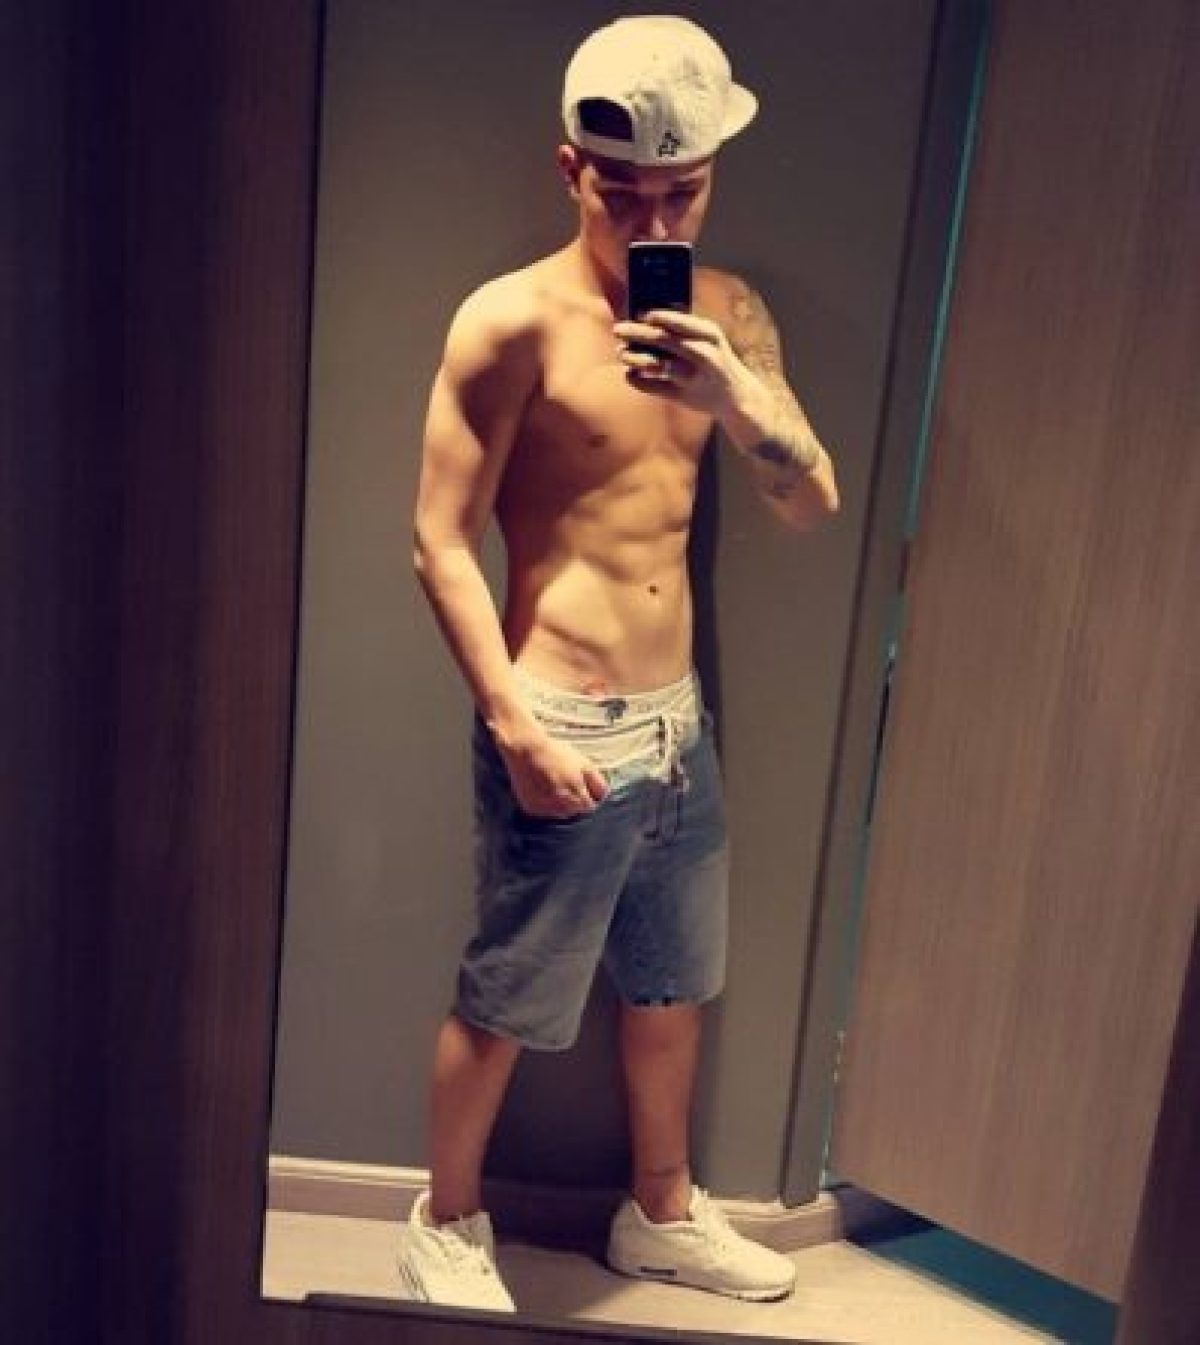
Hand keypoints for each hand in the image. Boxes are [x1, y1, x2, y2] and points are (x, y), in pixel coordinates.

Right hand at [498, 727, 608, 818]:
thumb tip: (603, 796)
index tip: (586, 790)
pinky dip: (548, 805)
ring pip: (562, 813)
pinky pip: (546, 812)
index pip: (590, 806)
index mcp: (576, 792)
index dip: (590, 797)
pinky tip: (545, 790)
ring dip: (563, 805)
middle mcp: (561, 803)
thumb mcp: (583, 762)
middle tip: (570, 787)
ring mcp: (546, 807)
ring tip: (557, 787)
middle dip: (577, 802)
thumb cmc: (557, 753)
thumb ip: (597, 782)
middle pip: (576, 811)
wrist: (525, 749)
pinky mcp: (533, 808)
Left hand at [613, 309, 758, 417]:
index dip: (658, 317)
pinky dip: (639, 381)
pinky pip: (655, 388)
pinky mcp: (684, 397)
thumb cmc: (716, 361)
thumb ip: (685, 329)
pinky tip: (630, 375)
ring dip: (635, 357)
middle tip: (618, 329)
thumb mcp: (710, 339)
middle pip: (664, 340)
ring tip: (621, 353)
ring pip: (658, 364)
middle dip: (637, 333)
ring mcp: (693, 377)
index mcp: (710, 334)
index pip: (680, 321)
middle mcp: (704, 354)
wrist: (737, 397)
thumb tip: (646, 319)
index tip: (640, 314)